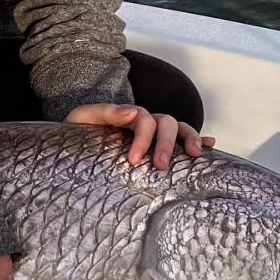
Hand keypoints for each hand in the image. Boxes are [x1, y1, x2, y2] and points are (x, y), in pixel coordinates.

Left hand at [65, 103, 215, 169]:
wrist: (70, 146)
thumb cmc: (76, 133)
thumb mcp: (82, 118)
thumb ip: (104, 112)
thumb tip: (132, 113)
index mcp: (128, 115)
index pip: (145, 120)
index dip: (143, 139)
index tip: (134, 160)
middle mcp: (145, 122)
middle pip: (166, 124)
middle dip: (167, 144)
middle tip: (159, 167)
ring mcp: (154, 134)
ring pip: (180, 128)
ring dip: (190, 139)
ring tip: (195, 155)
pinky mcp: (158, 147)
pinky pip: (184, 138)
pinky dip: (199, 139)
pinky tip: (210, 147)